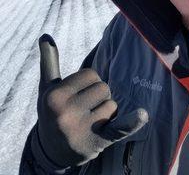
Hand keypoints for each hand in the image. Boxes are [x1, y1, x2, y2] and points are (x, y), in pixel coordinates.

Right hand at [37, 34, 147, 167]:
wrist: (51, 151)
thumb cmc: (52, 111)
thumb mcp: (46, 88)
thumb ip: (49, 61)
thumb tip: (45, 35)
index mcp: (54, 96)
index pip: (92, 74)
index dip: (89, 83)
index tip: (77, 96)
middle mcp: (65, 113)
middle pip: (104, 88)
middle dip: (98, 97)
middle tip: (83, 111)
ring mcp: (80, 130)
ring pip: (113, 105)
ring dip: (106, 113)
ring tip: (89, 123)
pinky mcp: (96, 143)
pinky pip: (118, 129)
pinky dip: (131, 122)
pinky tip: (142, 115)